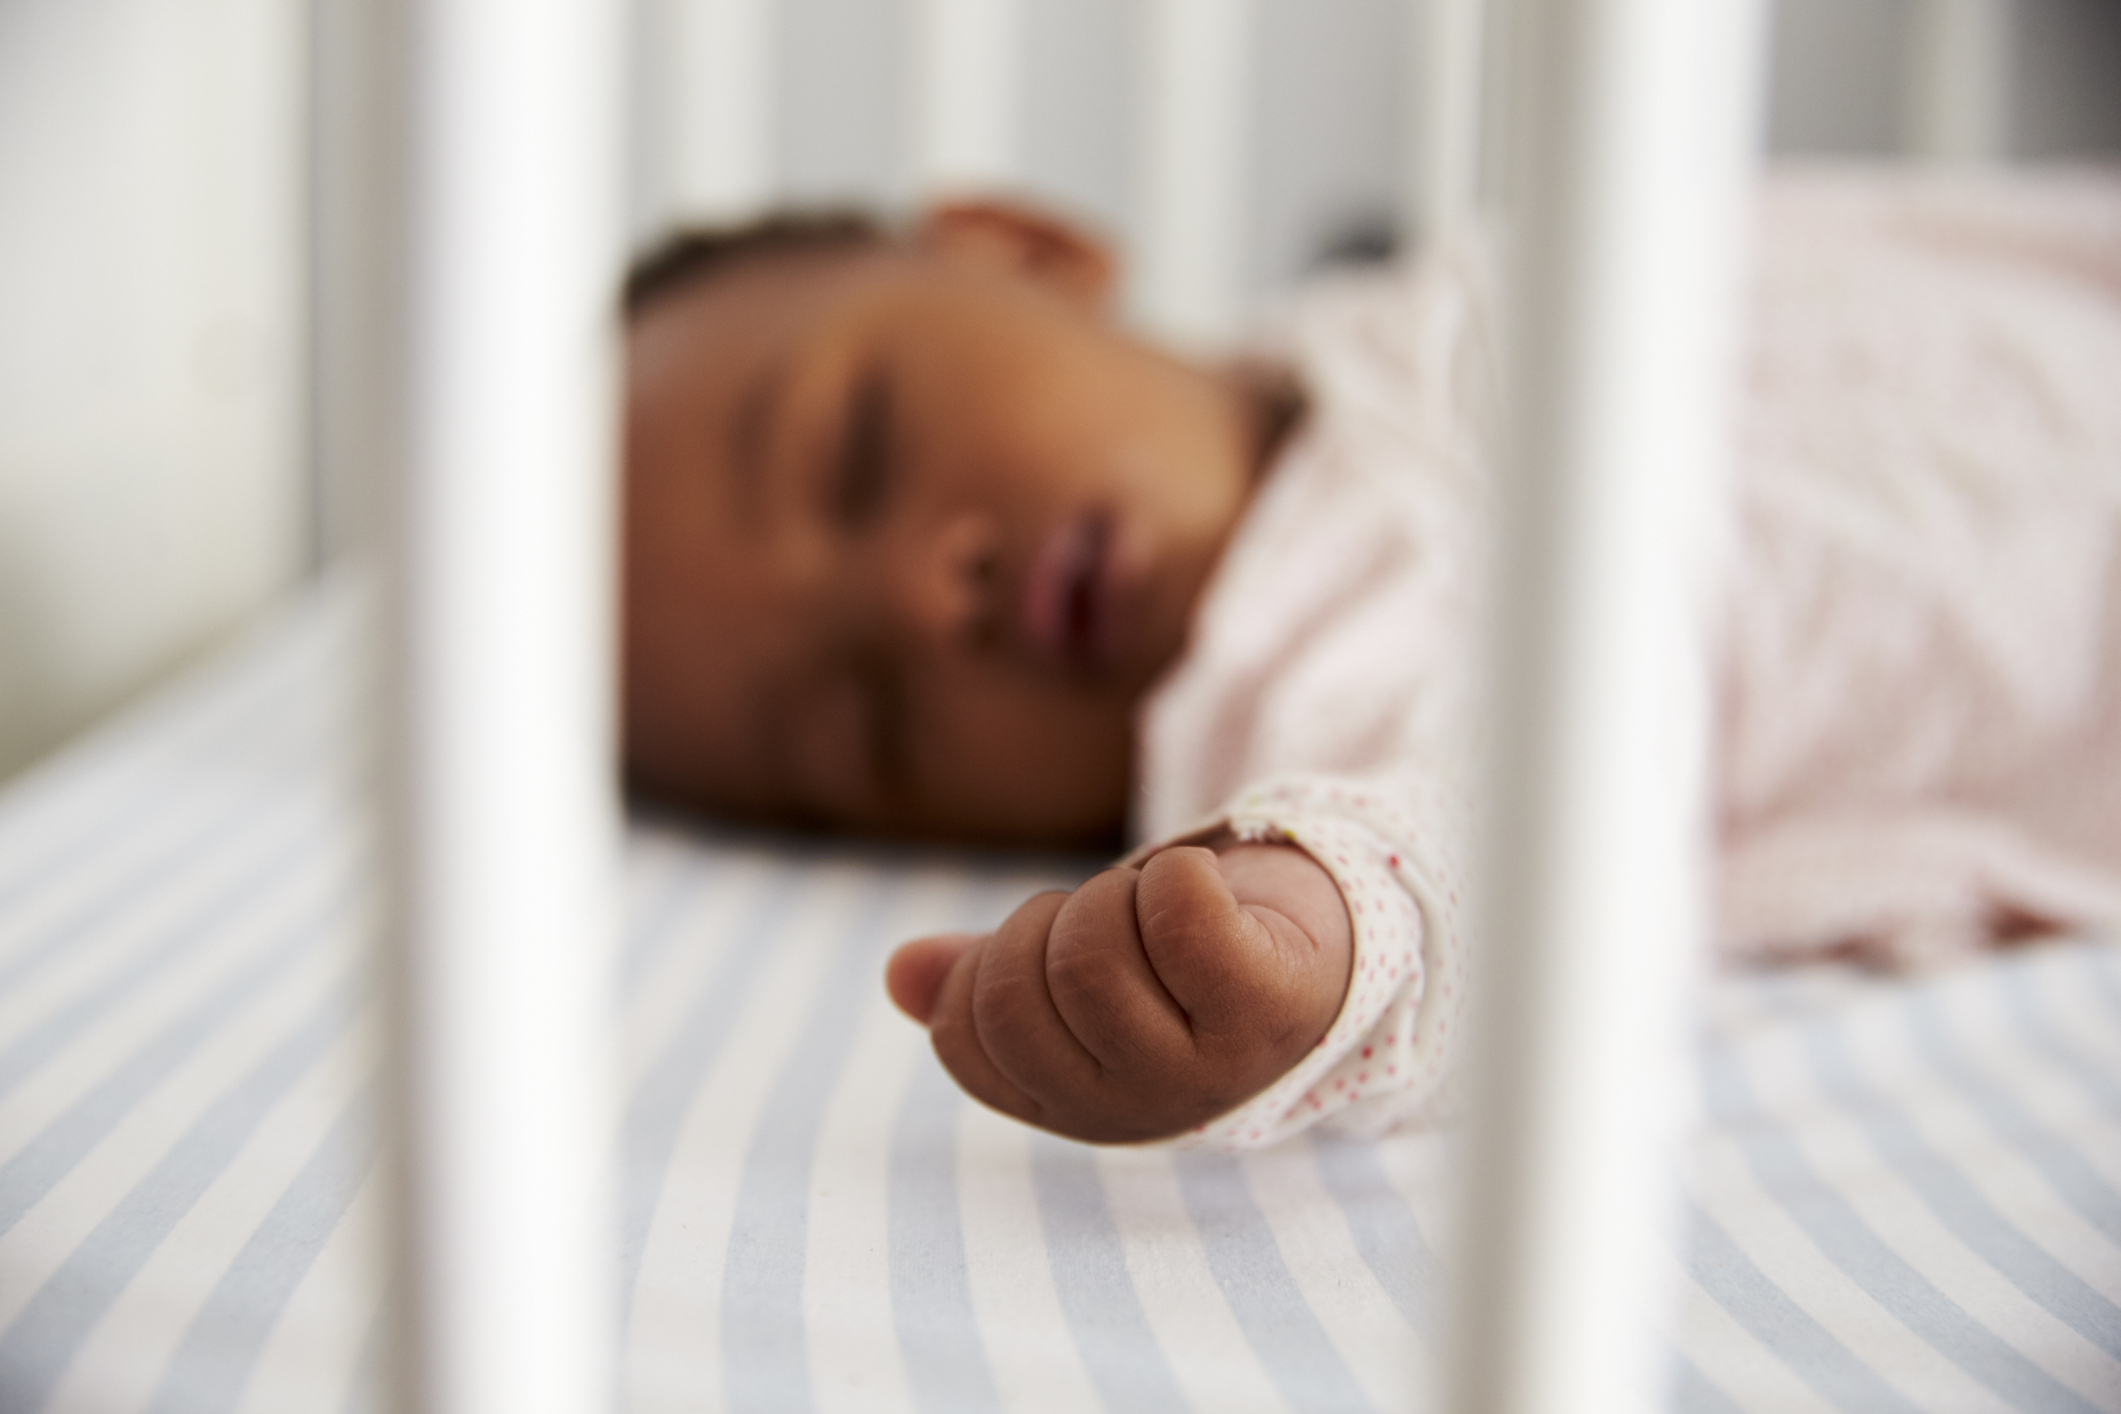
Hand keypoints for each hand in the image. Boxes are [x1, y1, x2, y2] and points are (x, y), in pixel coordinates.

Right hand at [885, 843, 1352, 1142]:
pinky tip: (1209, 893)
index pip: (963, 1037)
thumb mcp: (1072, 970)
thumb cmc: (1180, 958)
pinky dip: (1180, 876)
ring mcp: (1212, 1064)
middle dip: (1052, 922)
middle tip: (1115, 920)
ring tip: (1167, 913)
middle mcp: (1142, 1107)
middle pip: (1023, 990)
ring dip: (1122, 894)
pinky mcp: (1272, 1005)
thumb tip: (902, 972)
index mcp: (1077, 1106)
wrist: (1320, 939)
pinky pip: (1182, 915)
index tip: (1050, 947)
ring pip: (1093, 951)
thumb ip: (988, 977)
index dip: (989, 963)